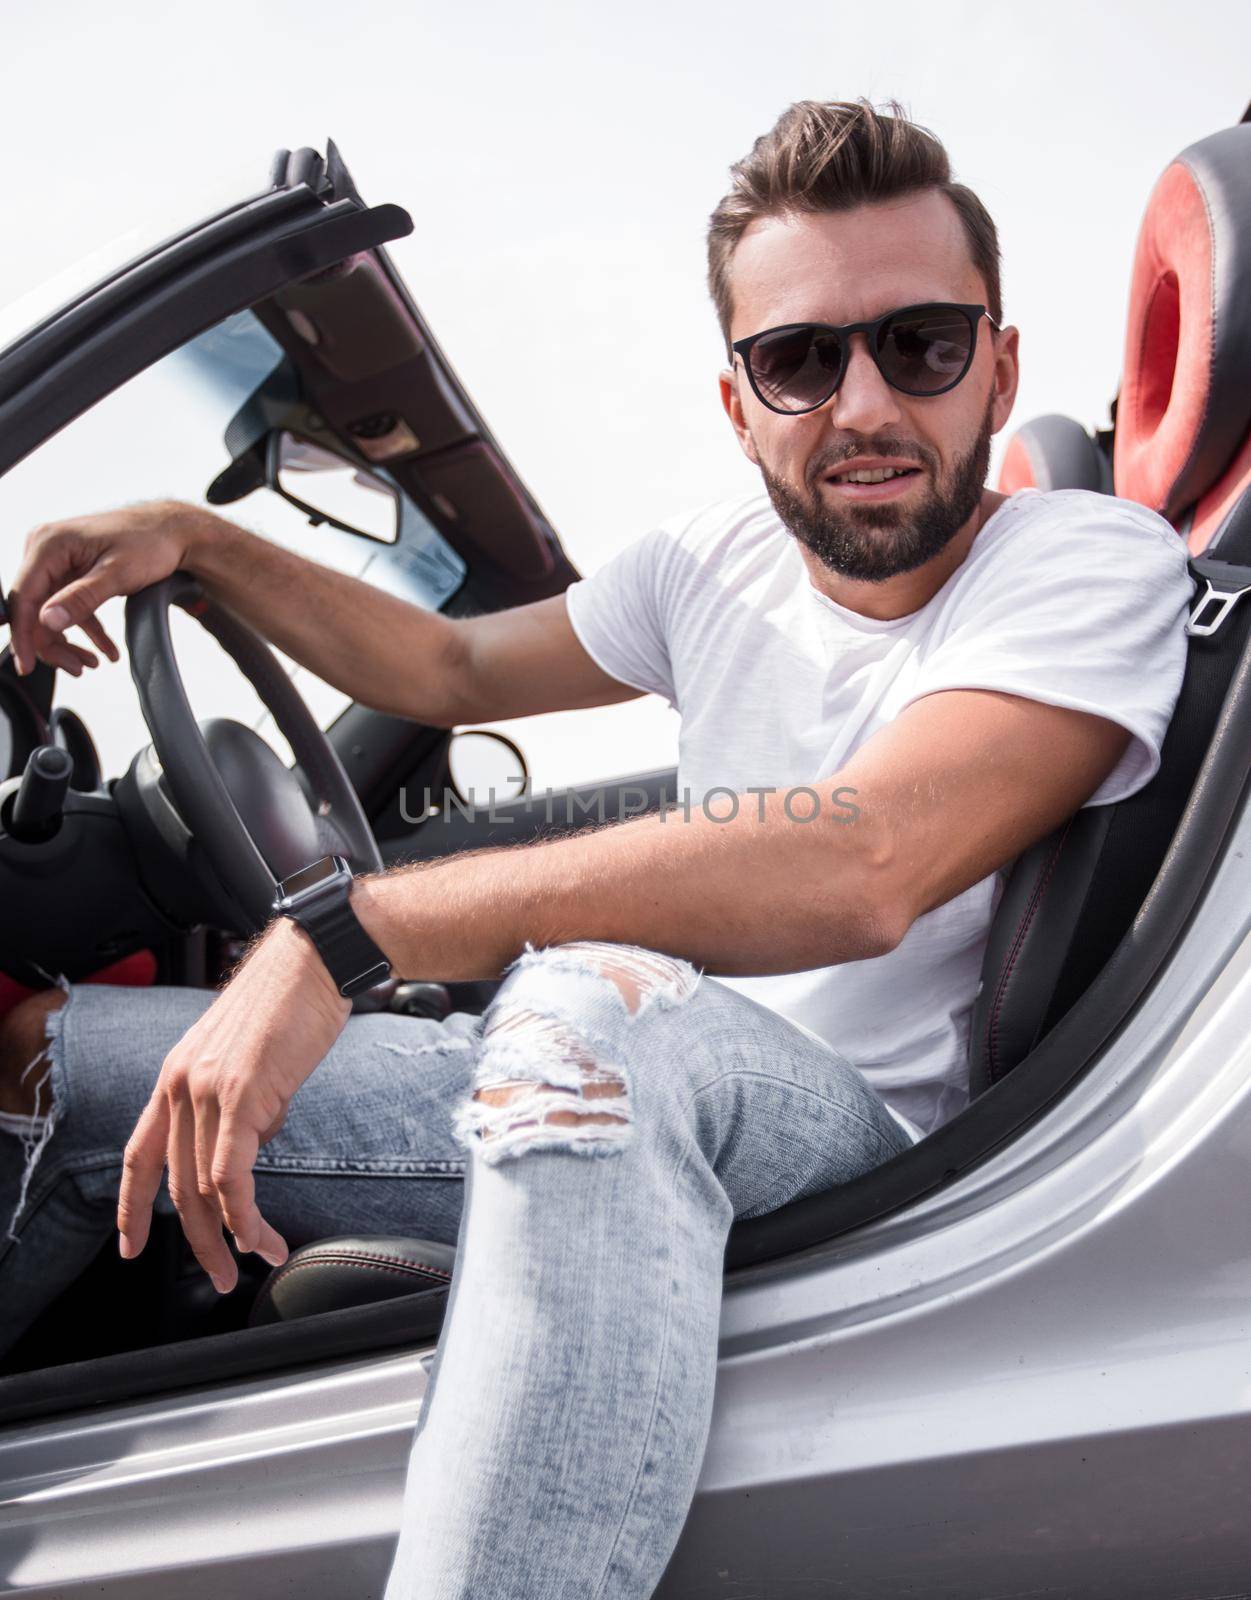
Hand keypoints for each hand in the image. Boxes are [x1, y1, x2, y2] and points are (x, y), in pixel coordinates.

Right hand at [6, 500, 214, 677]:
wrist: (172, 530)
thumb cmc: (149, 543)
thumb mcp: (116, 574)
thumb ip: (81, 598)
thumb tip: (48, 621)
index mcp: (49, 544)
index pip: (23, 597)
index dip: (23, 635)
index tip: (27, 665)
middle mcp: (45, 550)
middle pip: (34, 608)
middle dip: (52, 644)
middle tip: (78, 669)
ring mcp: (57, 561)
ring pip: (50, 612)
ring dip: (68, 642)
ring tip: (92, 664)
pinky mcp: (71, 571)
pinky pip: (68, 606)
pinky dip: (85, 630)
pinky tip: (106, 651)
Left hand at [117, 919, 351, 1292]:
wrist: (314, 960)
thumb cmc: (290, 999)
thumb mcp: (247, 1055)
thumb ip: (238, 1100)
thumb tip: (255, 1138)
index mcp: (176, 1074)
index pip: (140, 1153)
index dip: (133, 1205)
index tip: (131, 1244)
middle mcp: (180, 1084)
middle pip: (176, 1184)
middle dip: (196, 1239)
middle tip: (218, 1274)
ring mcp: (207, 1089)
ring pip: (204, 1186)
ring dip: (229, 1235)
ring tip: (252, 1260)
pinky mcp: (242, 1094)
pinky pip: (231, 1172)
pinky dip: (244, 1214)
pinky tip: (259, 1236)